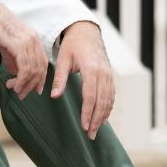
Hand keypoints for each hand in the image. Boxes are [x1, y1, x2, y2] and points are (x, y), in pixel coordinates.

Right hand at [0, 0, 48, 99]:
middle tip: (22, 95)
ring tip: (15, 91)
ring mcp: (28, 41)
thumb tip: (16, 73)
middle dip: (32, 85)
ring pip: (33, 70)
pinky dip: (20, 80)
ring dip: (24, 85)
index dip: (41, 78)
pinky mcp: (19, 44)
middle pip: (40, 69)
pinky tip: (12, 84)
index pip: (43, 62)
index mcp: (33, 38)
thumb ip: (13, 58)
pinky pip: (24, 68)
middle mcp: (34, 40)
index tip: (35, 90)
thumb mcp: (6, 44)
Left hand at [50, 21, 113, 139]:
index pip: (90, 95)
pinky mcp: (109, 76)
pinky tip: (103, 118)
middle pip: (102, 101)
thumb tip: (54, 96)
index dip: (88, 112)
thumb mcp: (63, 59)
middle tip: (91, 135)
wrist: (87, 32)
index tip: (84, 126)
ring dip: (103, 116)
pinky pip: (111, 95)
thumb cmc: (73, 45)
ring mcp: (108, 74)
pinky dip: (108, 107)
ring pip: (108, 99)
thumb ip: (60, 78)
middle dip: (97, 119)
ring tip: (96, 130)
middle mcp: (103, 73)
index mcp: (91, 69)